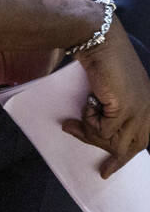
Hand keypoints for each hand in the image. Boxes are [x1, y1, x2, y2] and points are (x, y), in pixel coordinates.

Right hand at [64, 16, 149, 177]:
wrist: (99, 40)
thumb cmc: (101, 59)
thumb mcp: (109, 89)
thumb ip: (109, 109)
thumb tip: (90, 129)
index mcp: (148, 106)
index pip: (141, 142)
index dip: (122, 158)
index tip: (106, 171)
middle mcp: (148, 112)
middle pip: (127, 146)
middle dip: (102, 151)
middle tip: (78, 140)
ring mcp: (138, 112)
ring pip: (112, 142)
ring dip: (88, 134)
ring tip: (71, 123)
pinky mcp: (124, 110)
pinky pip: (102, 132)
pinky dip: (88, 121)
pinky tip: (86, 104)